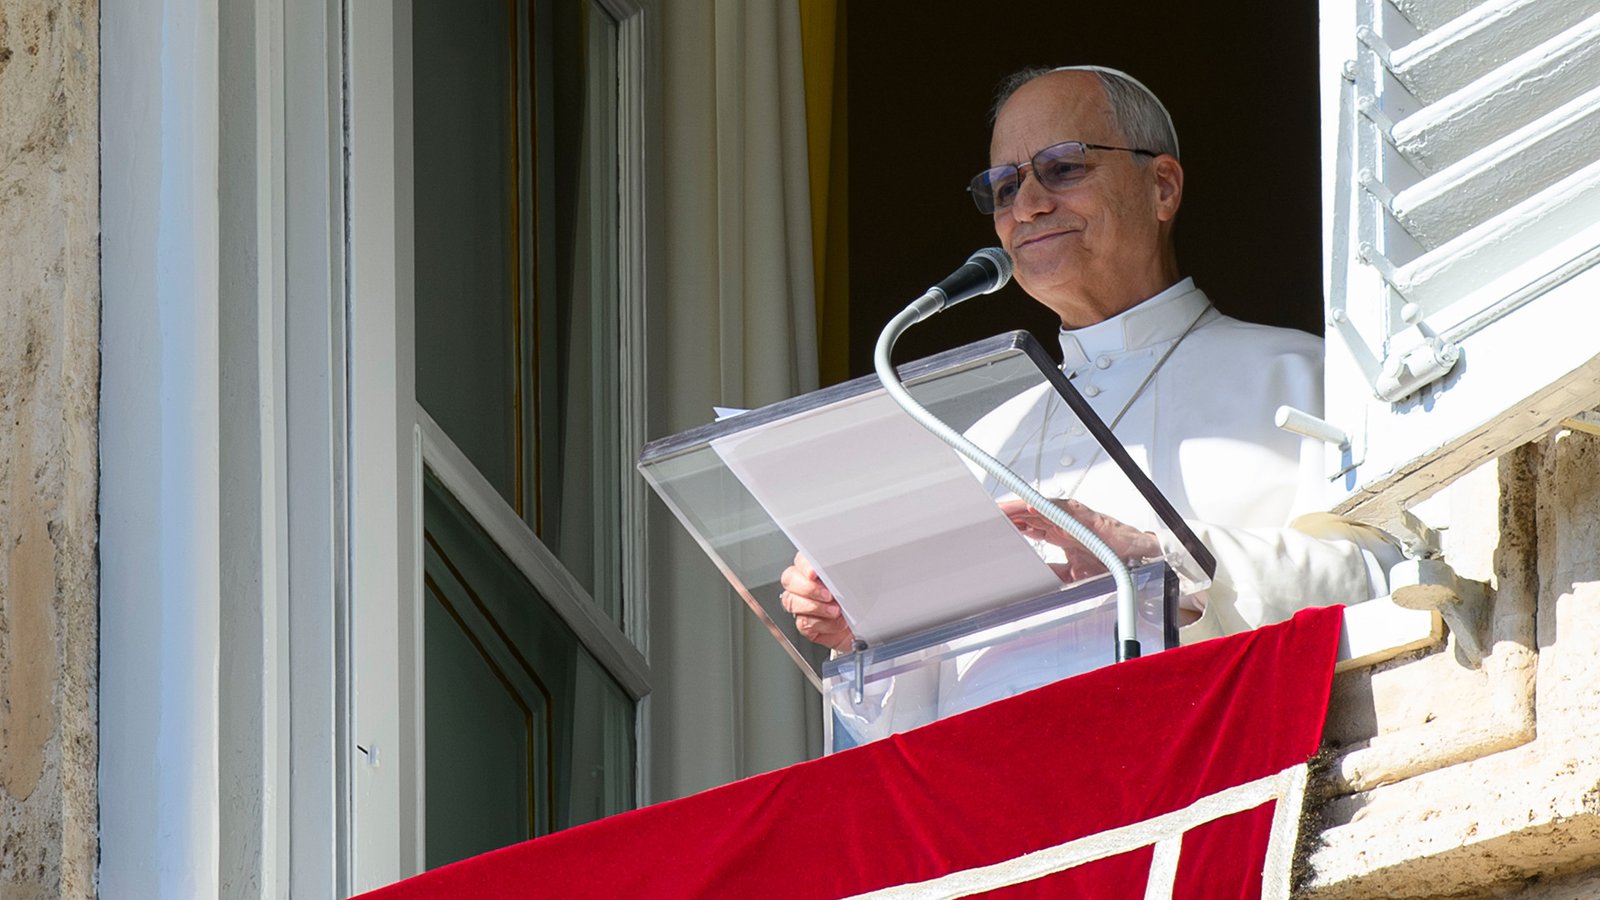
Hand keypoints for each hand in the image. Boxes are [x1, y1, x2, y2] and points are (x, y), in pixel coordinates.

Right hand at [779, 552, 855, 651]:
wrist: (867, 624)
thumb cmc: (861, 599)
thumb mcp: (858, 579)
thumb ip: (845, 570)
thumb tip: (843, 563)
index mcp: (814, 568)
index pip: (800, 560)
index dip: (804, 565)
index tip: (814, 572)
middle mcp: (803, 585)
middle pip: (789, 580)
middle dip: (808, 588)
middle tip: (828, 594)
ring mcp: (801, 605)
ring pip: (792, 602)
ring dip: (815, 607)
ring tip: (836, 611)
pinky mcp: (805, 625)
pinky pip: (804, 623)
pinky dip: (823, 624)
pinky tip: (836, 622)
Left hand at [1000, 498, 1160, 583]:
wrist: (1136, 557)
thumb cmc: (1110, 559)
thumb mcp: (1074, 573)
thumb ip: (1055, 572)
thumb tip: (1037, 579)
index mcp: (1060, 533)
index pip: (1030, 525)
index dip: (1012, 523)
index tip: (993, 523)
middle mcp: (1064, 522)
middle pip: (1030, 513)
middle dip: (1009, 513)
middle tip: (988, 512)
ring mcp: (1074, 517)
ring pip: (1041, 507)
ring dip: (1020, 506)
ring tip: (1001, 508)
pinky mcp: (1086, 515)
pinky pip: (1062, 508)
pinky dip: (1045, 506)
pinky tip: (1029, 507)